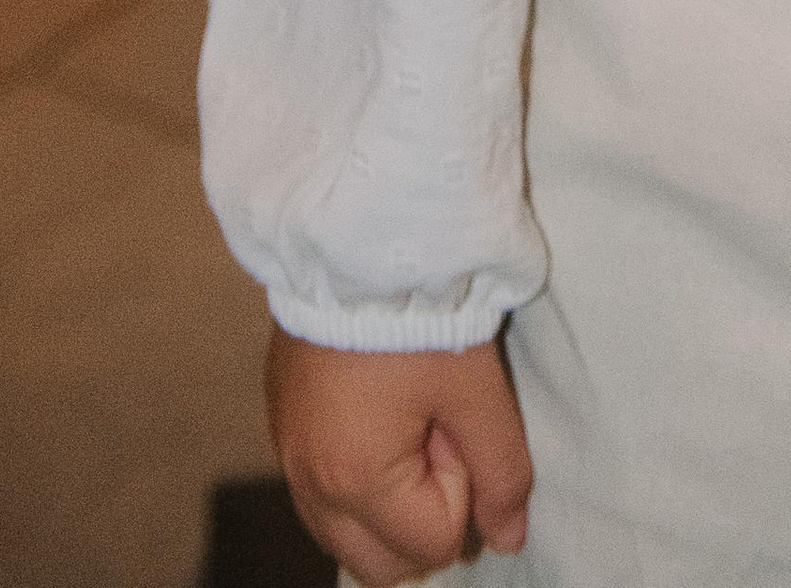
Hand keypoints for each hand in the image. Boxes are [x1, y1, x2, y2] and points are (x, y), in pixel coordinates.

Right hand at [267, 328, 532, 584]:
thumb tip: (509, 540)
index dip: (462, 484)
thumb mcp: (477, 389)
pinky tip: (376, 417)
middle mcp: (310, 483)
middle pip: (380, 565)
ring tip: (408, 421)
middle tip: (437, 432)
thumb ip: (501, 472)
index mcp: (357, 480)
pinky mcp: (280, 427)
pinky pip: (318, 496)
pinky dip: (354, 482)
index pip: (434, 543)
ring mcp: (287, 457)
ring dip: (387, 506)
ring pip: (344, 538)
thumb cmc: (421, 307)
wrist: (354, 235)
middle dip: (423, 518)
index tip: (454, 418)